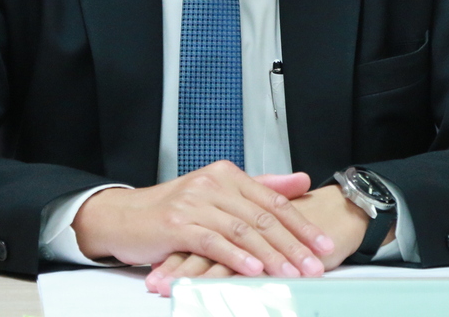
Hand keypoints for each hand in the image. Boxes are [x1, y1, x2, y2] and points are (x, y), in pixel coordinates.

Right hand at [146, 176, 384, 295]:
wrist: (125, 217)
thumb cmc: (173, 209)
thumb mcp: (218, 193)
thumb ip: (260, 186)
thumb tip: (300, 180)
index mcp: (226, 174)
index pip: (273, 200)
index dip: (301, 224)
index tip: (324, 244)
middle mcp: (212, 183)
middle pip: (261, 216)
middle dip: (292, 244)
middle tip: (314, 265)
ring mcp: (194, 203)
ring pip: (241, 229)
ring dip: (269, 254)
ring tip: (291, 273)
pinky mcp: (177, 224)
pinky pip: (212, 241)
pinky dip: (235, 256)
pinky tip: (252, 269)